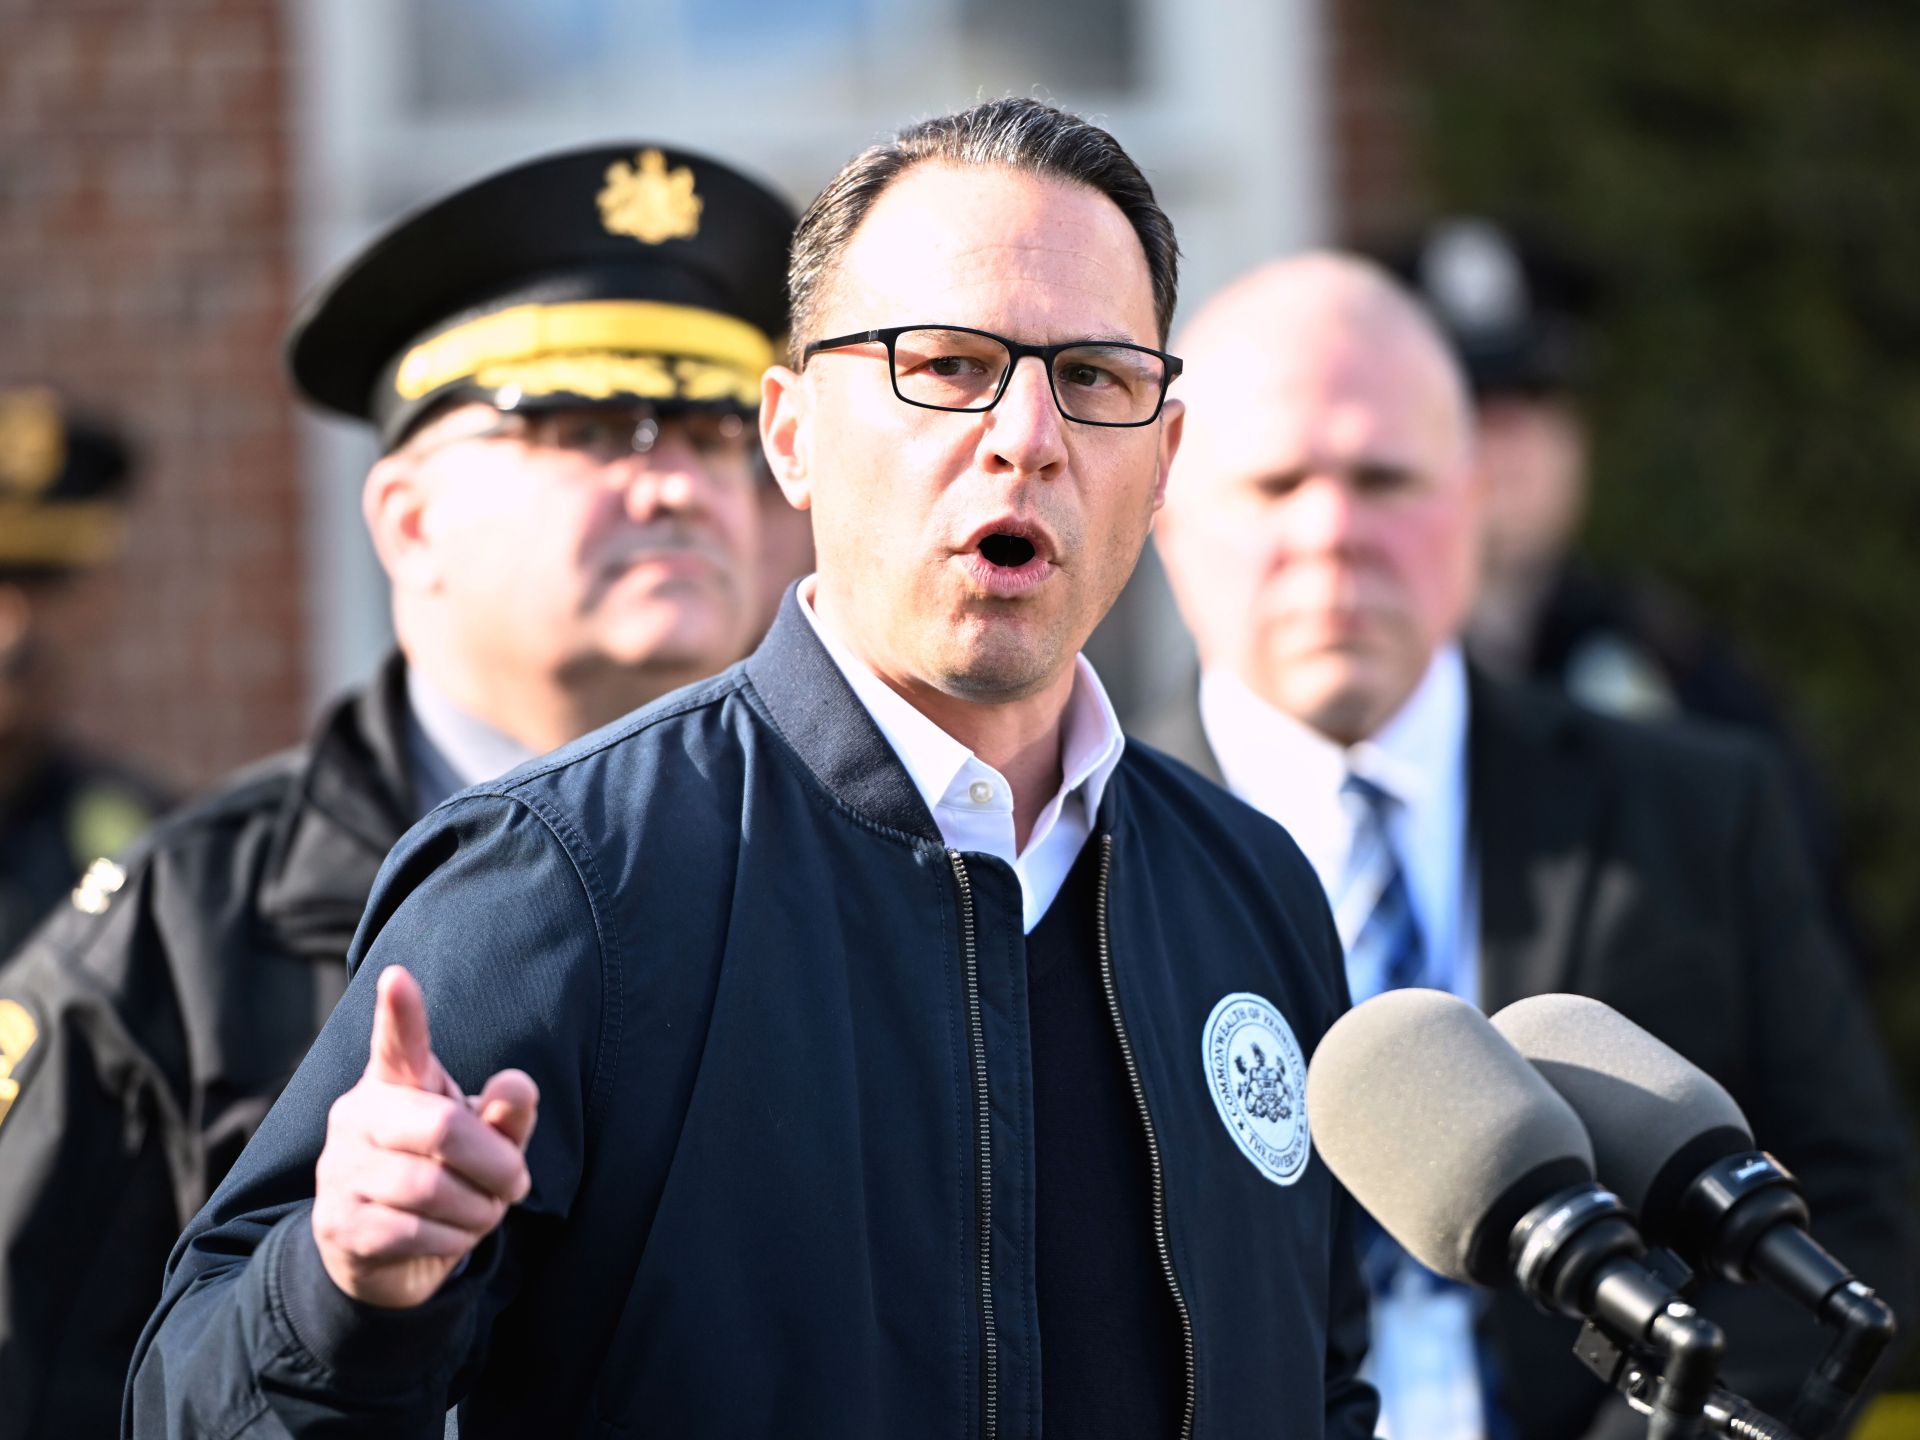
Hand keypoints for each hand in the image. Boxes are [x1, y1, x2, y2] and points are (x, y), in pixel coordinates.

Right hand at [311, 966, 538, 1308]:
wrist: (391, 1252)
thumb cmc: (447, 1174)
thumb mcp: (487, 1140)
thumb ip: (507, 1114)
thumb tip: (516, 1087)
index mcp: (396, 1081)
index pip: (398, 1042)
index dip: (400, 1012)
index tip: (398, 976)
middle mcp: (357, 1115)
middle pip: (442, 1128)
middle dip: (497, 1164)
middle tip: (516, 1184)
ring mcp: (339, 1168)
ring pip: (430, 1187)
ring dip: (478, 1210)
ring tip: (482, 1212)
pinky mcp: (337, 1222)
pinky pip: (413, 1231)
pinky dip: (453, 1240)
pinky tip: (452, 1236)